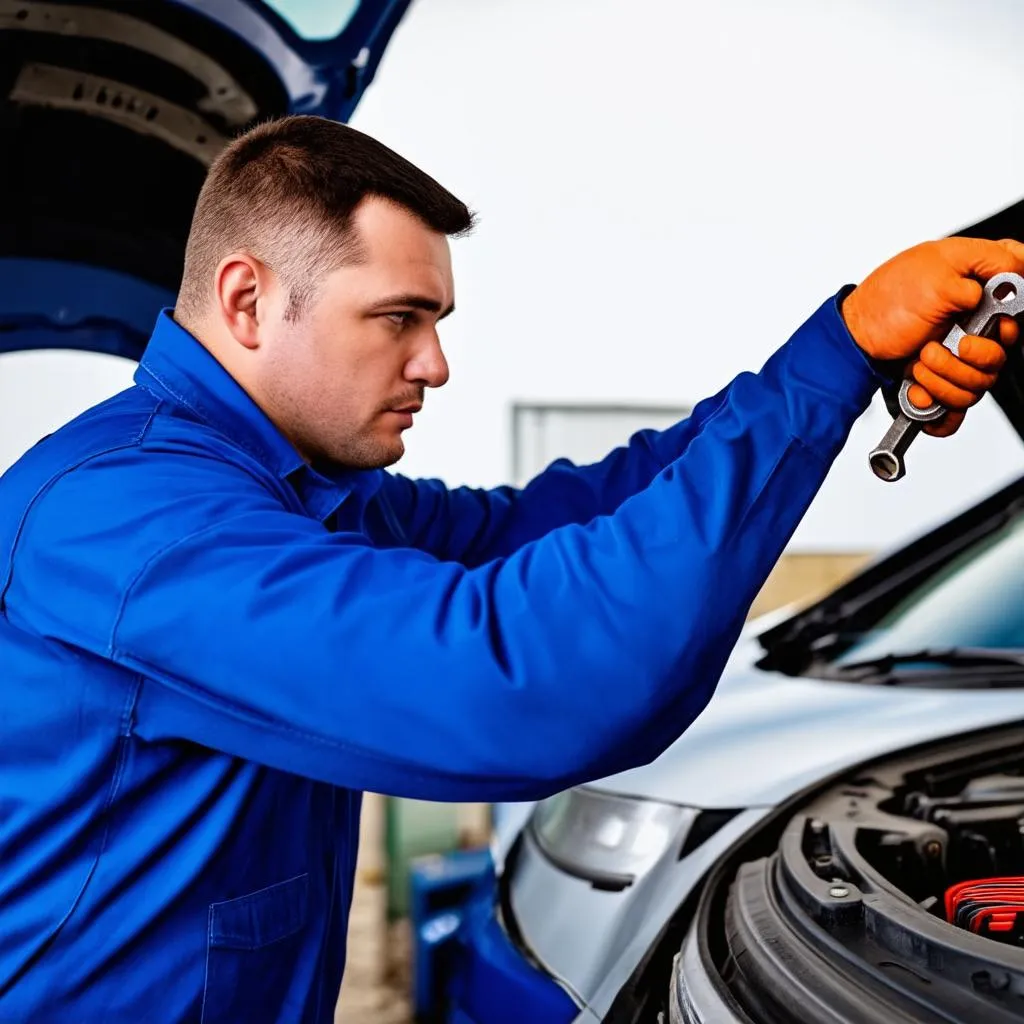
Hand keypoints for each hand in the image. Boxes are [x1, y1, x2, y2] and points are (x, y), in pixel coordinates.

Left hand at [842, 237, 1023, 435]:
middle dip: (975, 356)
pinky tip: (920, 388)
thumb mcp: (938, 268)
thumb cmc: (888, 299)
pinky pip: (955, 409)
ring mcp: (957, 358)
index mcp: (980, 293)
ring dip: (947, 377)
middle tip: (946, 344)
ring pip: (979, 385)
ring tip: (921, 360)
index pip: (1021, 300)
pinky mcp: (941, 382)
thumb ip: (984, 267)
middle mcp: (974, 327)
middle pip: (1003, 355)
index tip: (997, 321)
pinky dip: (936, 403)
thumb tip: (1009, 280)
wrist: (856, 335)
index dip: (1014, 315)